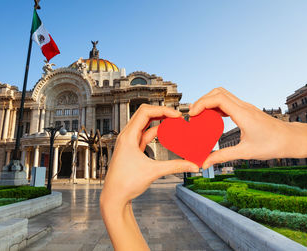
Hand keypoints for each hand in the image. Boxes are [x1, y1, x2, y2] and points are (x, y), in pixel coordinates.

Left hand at [100, 104, 198, 250]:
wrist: (114, 197)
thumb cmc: (125, 184)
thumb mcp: (153, 172)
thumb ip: (175, 166)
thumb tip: (193, 165)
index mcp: (128, 136)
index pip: (145, 112)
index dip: (162, 110)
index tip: (177, 115)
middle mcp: (126, 136)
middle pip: (144, 114)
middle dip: (162, 112)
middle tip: (177, 116)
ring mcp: (129, 142)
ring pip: (145, 125)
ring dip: (159, 122)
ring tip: (174, 123)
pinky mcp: (132, 149)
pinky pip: (145, 135)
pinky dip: (156, 133)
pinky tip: (166, 134)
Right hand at [188, 87, 303, 168]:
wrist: (291, 139)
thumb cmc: (272, 145)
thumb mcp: (245, 153)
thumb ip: (222, 156)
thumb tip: (204, 163)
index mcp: (243, 114)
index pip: (218, 99)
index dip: (201, 104)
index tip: (192, 115)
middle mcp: (243, 106)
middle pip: (217, 92)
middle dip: (202, 100)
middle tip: (193, 114)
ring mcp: (245, 106)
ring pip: (222, 94)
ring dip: (208, 101)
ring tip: (199, 115)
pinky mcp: (246, 110)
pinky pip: (228, 101)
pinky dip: (216, 105)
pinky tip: (212, 118)